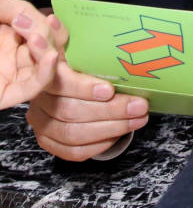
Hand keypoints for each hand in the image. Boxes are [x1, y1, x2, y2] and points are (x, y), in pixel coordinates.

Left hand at [0, 0, 67, 108]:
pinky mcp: (6, 94)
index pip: (50, 34)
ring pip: (48, 71)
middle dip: (63, 42)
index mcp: (15, 36)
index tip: (53, 18)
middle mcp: (17, 57)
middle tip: (60, 29)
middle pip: (56, 54)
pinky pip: (33, 87)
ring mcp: (13, 76)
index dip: (56, 28)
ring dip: (51, 54)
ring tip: (39, 38)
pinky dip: (46, 73)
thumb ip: (20, 8)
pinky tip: (50, 56)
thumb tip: (45, 21)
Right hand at [26, 62, 148, 160]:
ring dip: (111, 128)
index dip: (84, 88)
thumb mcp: (90, 56)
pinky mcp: (50, 143)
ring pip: (73, 134)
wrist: (74, 87)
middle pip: (70, 111)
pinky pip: (74, 151)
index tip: (110, 90)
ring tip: (137, 119)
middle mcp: (40, 100)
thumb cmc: (85, 68)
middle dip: (110, 110)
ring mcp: (42, 124)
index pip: (61, 82)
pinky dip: (100, 144)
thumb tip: (132, 64)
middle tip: (139, 106)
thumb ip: (101, 59)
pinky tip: (119, 133)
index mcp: (48, 73)